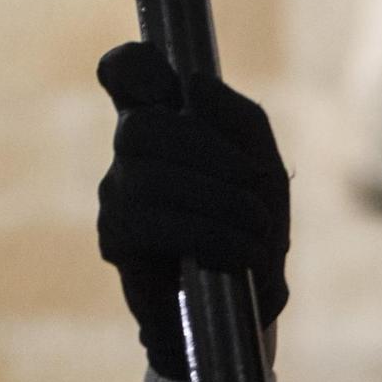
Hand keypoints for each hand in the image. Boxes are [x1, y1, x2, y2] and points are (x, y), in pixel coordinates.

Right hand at [97, 43, 289, 379]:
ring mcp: (116, 195)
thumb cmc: (250, 232)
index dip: (132, 65)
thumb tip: (194, 85)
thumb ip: (241, 122)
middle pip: (143, 126)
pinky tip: (237, 253)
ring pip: (150, 176)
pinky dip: (206, 234)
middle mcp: (131, 154)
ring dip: (219, 201)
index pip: (126, 74)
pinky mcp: (115, 241)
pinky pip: (149, 223)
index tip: (163, 82)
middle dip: (207, 151)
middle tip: (253, 182)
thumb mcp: (265, 172)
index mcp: (168, 123)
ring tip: (257, 231)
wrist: (238, 316)